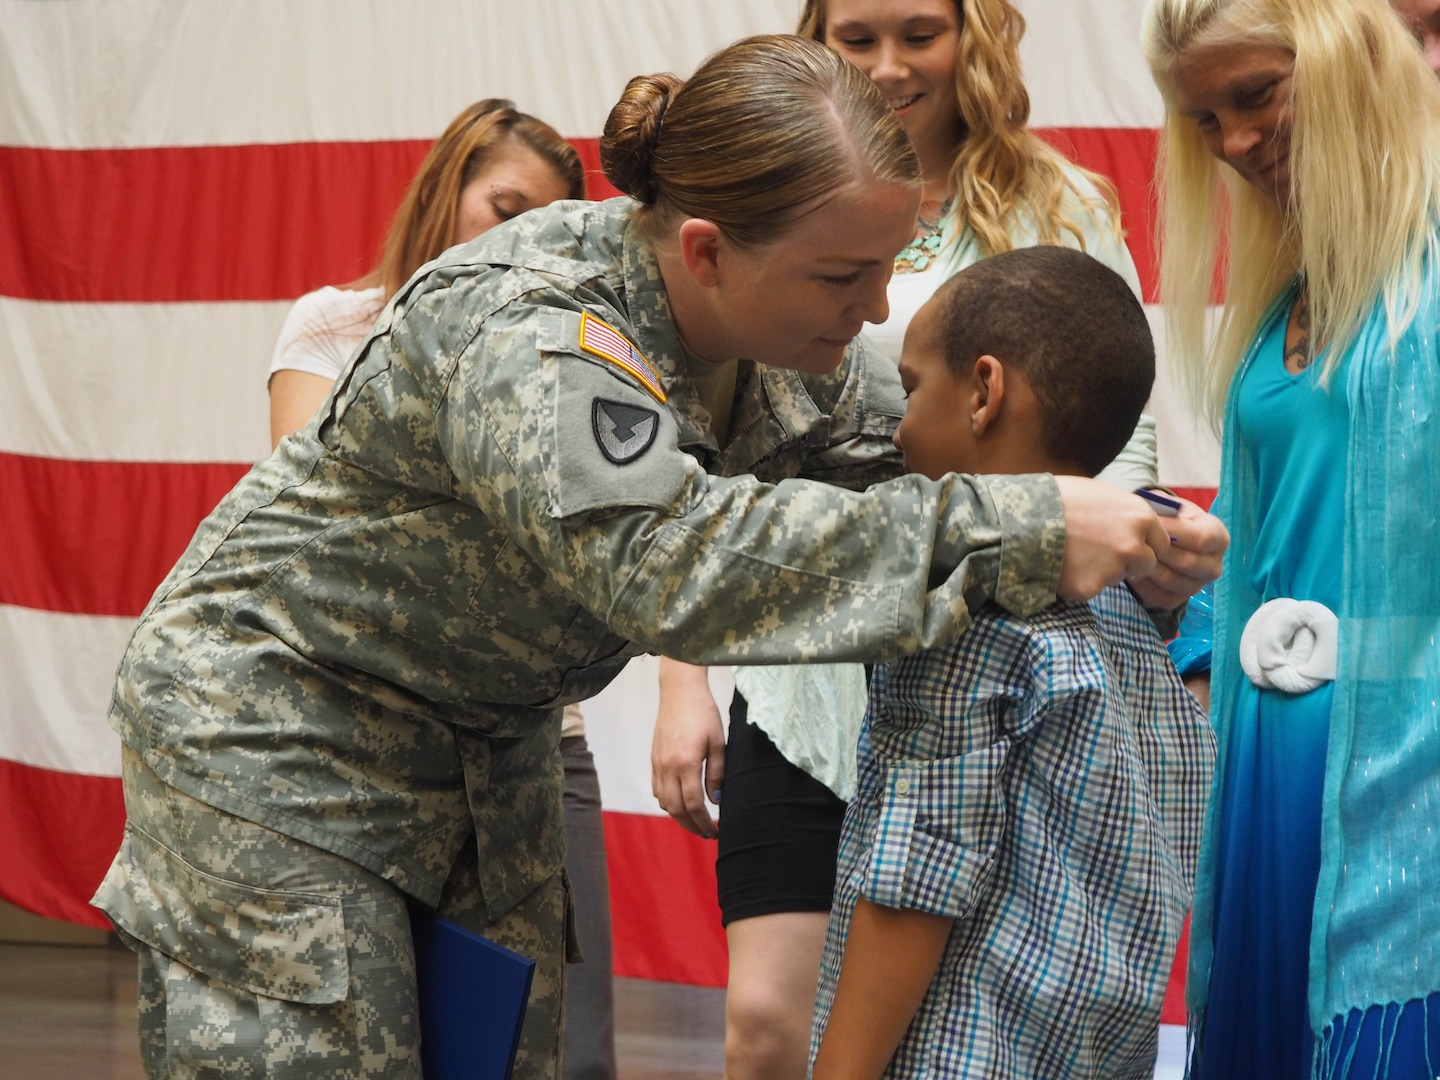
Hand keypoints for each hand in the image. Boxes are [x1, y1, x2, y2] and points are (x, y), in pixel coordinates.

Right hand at [651, 658, 725, 838]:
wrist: (680, 690)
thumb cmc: (703, 712)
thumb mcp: (719, 742)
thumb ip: (717, 774)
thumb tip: (716, 801)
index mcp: (686, 763)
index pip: (694, 805)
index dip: (705, 823)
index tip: (716, 832)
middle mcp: (667, 766)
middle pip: (676, 809)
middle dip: (692, 826)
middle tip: (708, 833)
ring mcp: (657, 763)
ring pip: (664, 802)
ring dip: (679, 816)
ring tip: (696, 821)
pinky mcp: (653, 758)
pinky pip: (657, 789)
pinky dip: (668, 802)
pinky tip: (681, 802)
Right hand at [1054, 476, 1170, 601]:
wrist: (1022, 517)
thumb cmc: (1058, 497)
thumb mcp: (1100, 494)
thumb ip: (1124, 513)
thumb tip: (1135, 525)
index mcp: (1140, 517)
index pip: (1161, 542)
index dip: (1144, 543)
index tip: (1126, 542)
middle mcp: (1133, 545)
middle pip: (1146, 565)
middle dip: (1129, 562)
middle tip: (1100, 552)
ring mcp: (1113, 570)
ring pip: (1117, 578)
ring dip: (1102, 572)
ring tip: (1072, 554)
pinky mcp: (1089, 589)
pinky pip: (1089, 589)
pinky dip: (1077, 582)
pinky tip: (1060, 565)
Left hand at [1127, 495, 1228, 609]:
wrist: (1163, 539)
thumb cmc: (1168, 519)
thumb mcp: (1171, 508)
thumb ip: (1166, 511)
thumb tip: (1151, 518)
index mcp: (1218, 539)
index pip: (1201, 538)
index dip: (1173, 530)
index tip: (1150, 521)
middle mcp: (1213, 566)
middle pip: (1186, 563)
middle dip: (1158, 550)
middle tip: (1134, 539)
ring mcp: (1196, 586)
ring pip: (1170, 580)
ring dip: (1147, 567)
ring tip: (1131, 553)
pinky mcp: (1177, 600)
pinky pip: (1157, 595)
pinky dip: (1141, 583)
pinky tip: (1130, 569)